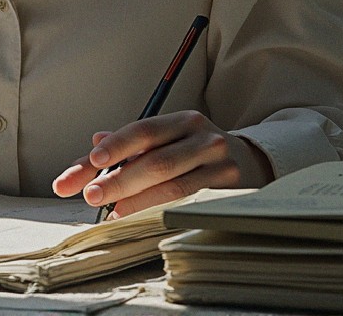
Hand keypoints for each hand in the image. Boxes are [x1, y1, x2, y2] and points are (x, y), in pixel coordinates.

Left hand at [50, 111, 274, 218]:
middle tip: (92, 194)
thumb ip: (129, 143)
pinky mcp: (231, 194)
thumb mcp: (167, 138)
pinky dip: (162, 213)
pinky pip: (191, 206)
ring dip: (138, 202)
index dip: (117, 145)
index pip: (144, 131)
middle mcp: (204, 140)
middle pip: (157, 162)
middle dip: (120, 180)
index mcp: (183, 121)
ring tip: (112, 213)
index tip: (93, 159)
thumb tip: (93, 143)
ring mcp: (220, 168)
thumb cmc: (195, 150)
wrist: (250, 162)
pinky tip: (141, 220)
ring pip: (174, 188)